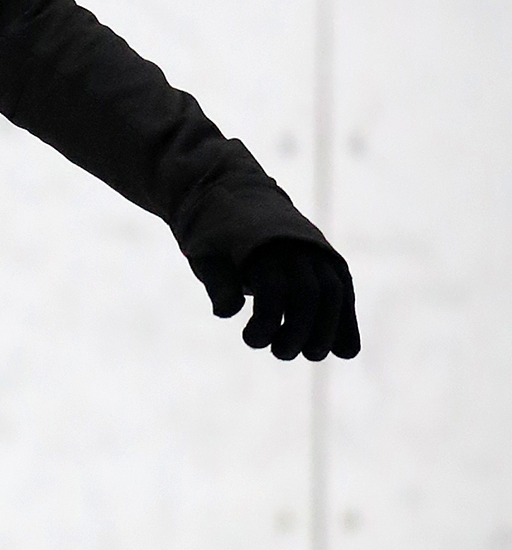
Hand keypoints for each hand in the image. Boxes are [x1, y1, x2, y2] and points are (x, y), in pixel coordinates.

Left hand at [197, 238, 359, 361]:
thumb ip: (218, 282)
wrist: (234, 194)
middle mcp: (295, 245)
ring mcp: (314, 249)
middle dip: (302, 330)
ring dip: (330, 329)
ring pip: (334, 290)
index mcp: (263, 243)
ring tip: (315, 355)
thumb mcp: (204, 254)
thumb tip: (228, 313)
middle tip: (282, 354)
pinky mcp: (325, 257)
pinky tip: (346, 350)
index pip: (274, 288)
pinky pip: (342, 288)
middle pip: (310, 292)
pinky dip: (345, 319)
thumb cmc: (213, 231)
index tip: (251, 341)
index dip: (267, 321)